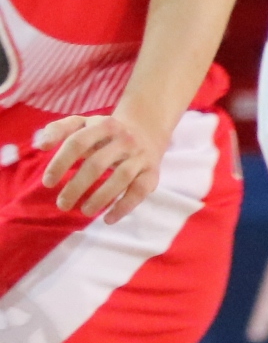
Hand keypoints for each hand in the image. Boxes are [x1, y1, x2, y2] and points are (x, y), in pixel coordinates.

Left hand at [32, 112, 165, 220]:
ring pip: (121, 178)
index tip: (47, 183)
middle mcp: (124, 139)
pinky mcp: (152, 172)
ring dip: (100, 198)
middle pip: (97, 164)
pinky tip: (108, 219)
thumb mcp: (83, 124)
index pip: (77, 142)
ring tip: (84, 212)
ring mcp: (140, 156)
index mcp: (104, 125)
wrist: (147, 130)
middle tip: (62, 205)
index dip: (60, 163)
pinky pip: (139, 191)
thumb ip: (58, 129)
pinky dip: (124, 206)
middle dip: (76, 187)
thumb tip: (41, 145)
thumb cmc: (105, 132)